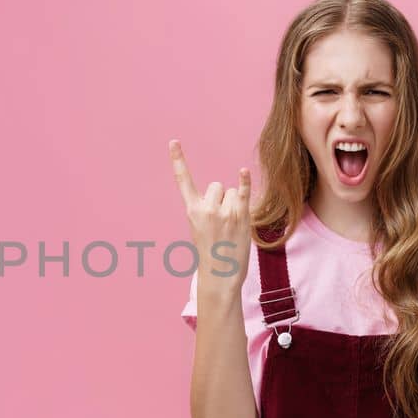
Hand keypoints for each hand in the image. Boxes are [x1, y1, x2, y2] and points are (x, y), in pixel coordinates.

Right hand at [170, 139, 252, 287]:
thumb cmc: (212, 252)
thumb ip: (207, 209)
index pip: (183, 181)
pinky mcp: (241, 215)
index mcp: (192, 211)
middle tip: (222, 221)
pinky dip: (244, 181)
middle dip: (221, 198)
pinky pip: (242, 191)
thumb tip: (224, 192)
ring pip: (232, 192)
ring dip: (235, 204)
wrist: (221, 275)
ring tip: (232, 226)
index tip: (173, 142)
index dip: (178, 160)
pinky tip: (243, 172)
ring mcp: (224, 212)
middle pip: (217, 186)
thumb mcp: (200, 229)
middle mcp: (206, 209)